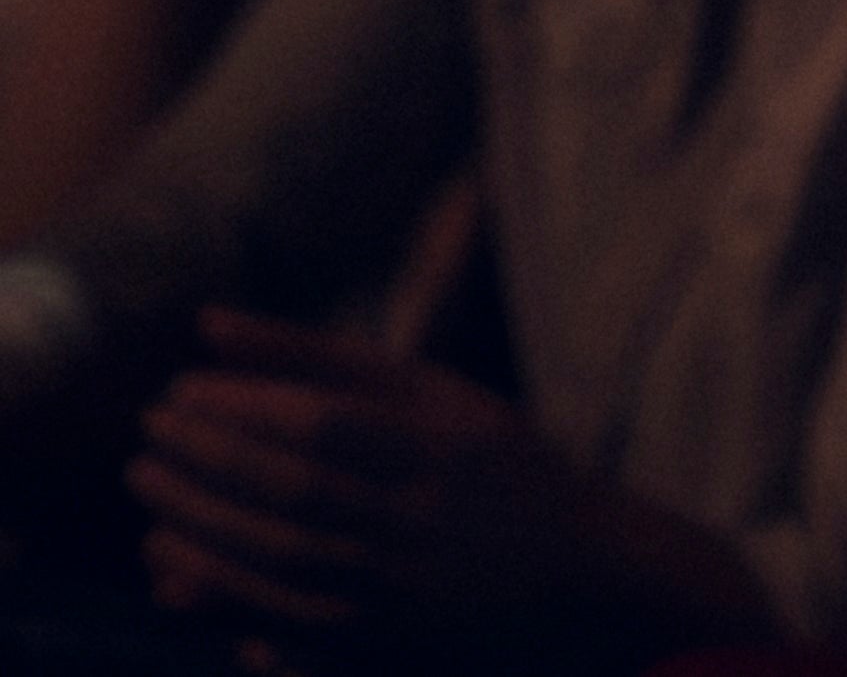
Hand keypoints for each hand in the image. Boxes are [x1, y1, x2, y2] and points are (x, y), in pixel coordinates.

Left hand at [127, 308, 621, 635]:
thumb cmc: (493, 463)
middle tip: (148, 436)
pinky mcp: (383, 641)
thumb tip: (206, 323)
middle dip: (206, 462)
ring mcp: (405, 587)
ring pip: (280, 559)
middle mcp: (427, 518)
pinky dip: (218, 590)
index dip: (241, 407)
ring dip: (198, 525)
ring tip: (149, 490)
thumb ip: (324, 359)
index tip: (180, 392)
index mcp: (448, 446)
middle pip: (294, 490)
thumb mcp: (436, 395)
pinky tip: (173, 560)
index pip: (326, 422)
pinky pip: (285, 619)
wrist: (579, 571)